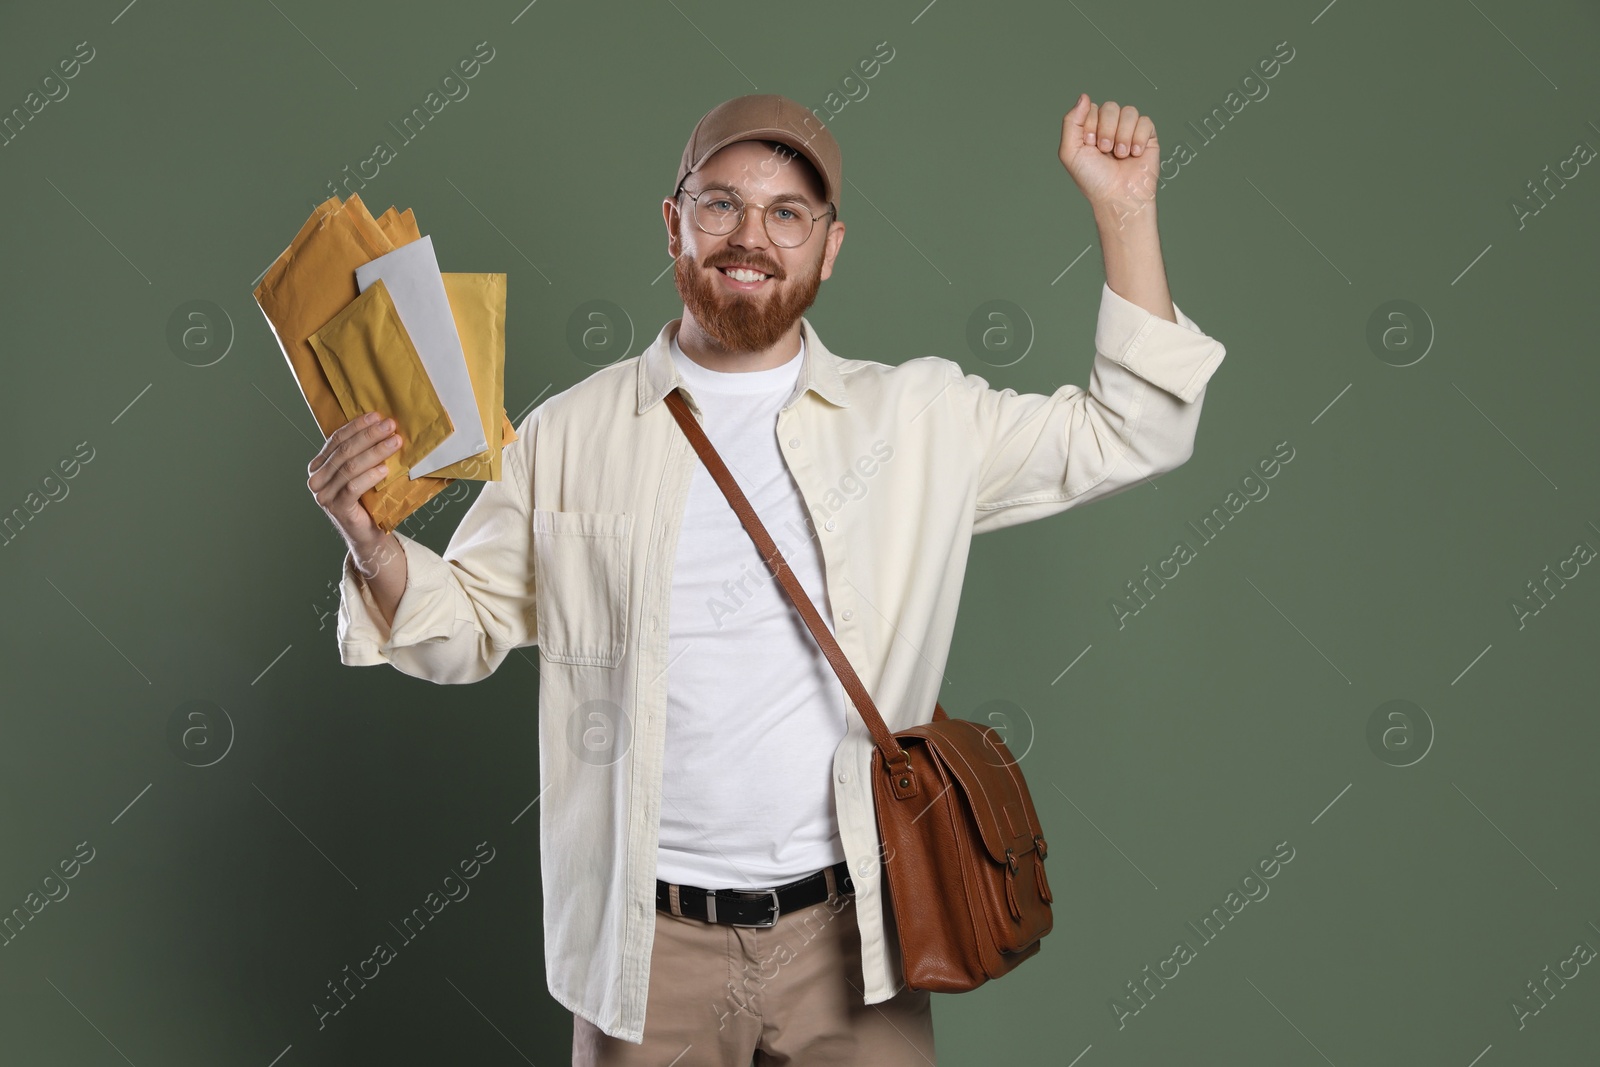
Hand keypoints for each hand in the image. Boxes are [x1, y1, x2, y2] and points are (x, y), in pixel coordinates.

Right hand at [308, 412, 401, 552]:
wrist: (368, 534)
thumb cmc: (366, 500)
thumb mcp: (362, 472)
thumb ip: (362, 453)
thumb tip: (382, 425)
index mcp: (319, 465)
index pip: (337, 439)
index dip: (357, 426)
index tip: (377, 416)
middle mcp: (317, 479)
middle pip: (344, 451)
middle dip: (369, 436)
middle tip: (390, 426)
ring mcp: (324, 495)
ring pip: (349, 467)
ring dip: (374, 452)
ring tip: (394, 443)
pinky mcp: (336, 508)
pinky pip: (353, 487)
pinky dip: (370, 476)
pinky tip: (385, 469)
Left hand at [1058, 93, 1158, 211]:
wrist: (1117, 197)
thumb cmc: (1093, 180)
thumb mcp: (1070, 152)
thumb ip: (1071, 122)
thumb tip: (1084, 96)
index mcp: (1092, 128)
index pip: (1092, 108)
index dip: (1090, 126)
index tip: (1090, 146)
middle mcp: (1111, 127)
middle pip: (1110, 107)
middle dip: (1106, 130)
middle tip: (1105, 151)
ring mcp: (1130, 131)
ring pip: (1129, 111)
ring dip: (1122, 136)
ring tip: (1120, 155)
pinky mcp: (1148, 137)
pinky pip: (1145, 121)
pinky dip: (1138, 138)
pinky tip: (1134, 154)